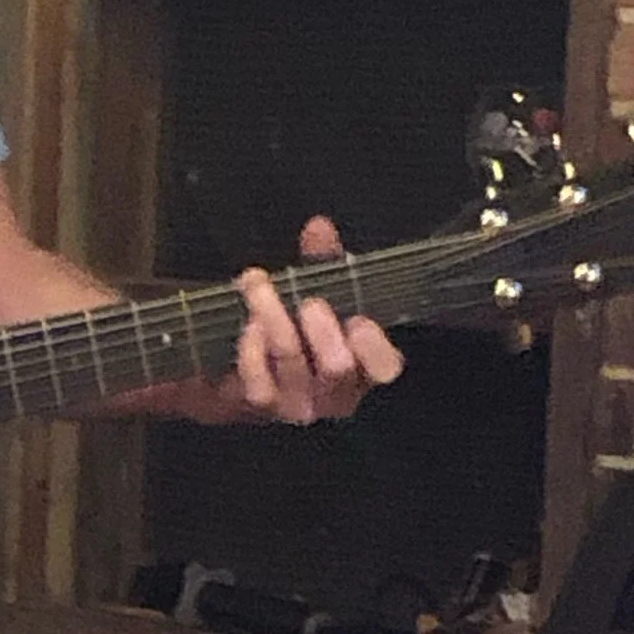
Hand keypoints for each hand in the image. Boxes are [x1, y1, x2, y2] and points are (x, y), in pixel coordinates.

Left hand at [230, 215, 403, 422]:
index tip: (359, 321)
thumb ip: (325, 262)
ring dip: (275, 319)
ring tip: (258, 283)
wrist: (251, 369)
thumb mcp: (321, 291)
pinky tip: (248, 324)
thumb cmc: (301, 328)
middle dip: (324, 334)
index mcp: (365, 365)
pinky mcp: (264, 405)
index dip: (374, 348)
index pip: (385, 368)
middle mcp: (337, 392)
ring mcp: (300, 403)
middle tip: (310, 303)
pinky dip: (252, 351)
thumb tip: (318, 228)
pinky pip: (259, 384)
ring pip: (292, 365)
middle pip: (338, 369)